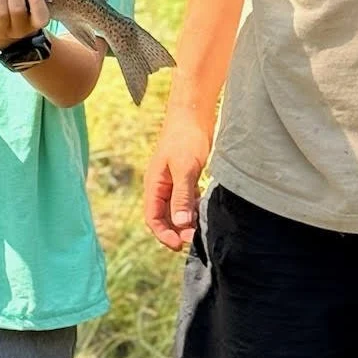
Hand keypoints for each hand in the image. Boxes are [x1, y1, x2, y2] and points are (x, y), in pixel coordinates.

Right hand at [144, 108, 211, 250]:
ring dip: (186, 222)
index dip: (164, 234)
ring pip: (177, 210)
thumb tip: (182, 223)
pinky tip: (205, 211)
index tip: (179, 245)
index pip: (153, 218)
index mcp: (154, 185)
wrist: (194, 112)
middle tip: (195, 238)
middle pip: (164, 217)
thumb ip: (182, 196)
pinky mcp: (187, 177)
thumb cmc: (186, 137)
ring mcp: (174, 182)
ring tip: (200, 228)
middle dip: (177, 231)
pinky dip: (194, 209)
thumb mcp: (185, 168)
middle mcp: (161, 186)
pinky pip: (187, 200)